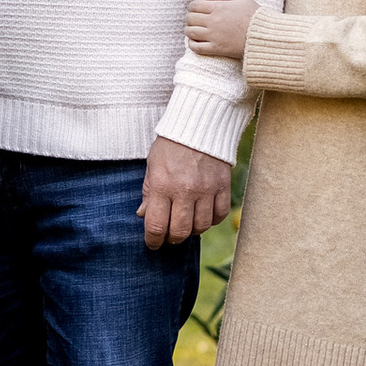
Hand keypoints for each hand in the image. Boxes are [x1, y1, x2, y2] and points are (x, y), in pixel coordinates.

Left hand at [139, 133, 233, 249]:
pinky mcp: (222, 185)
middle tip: (170, 235)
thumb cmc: (170, 144)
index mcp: (162, 185)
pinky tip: (204, 213)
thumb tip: (143, 216)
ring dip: (192, 230)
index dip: (153, 240)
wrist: (199, 122)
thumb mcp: (152, 165)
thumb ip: (147, 192)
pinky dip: (212, 220)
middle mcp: (184, 190)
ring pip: (201, 226)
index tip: (152, 243)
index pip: (156, 225)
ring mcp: (206, 189)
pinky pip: (219, 215)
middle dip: (172, 238)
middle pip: (180, 231)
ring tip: (187, 222)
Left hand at [185, 0, 259, 64]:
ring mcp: (214, 36)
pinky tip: (195, 41)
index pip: (194, 5)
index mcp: (219, 7)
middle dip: (190, 18)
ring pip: (190, 32)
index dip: (192, 6)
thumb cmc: (255, 16)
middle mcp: (213, 21)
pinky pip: (196, 47)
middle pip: (190, 18)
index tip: (195, 9)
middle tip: (194, 20)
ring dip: (188, 30)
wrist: (264, 36)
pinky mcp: (216, 49)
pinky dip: (192, 44)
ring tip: (192, 30)